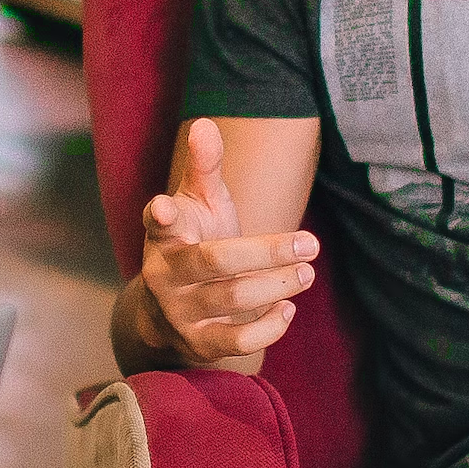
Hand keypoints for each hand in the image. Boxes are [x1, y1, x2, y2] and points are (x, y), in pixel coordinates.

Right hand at [133, 118, 318, 374]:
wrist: (167, 311)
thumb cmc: (193, 242)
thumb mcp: (196, 204)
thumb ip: (204, 167)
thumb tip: (205, 123)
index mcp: (163, 235)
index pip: (157, 222)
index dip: (160, 215)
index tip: (164, 207)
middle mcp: (165, 275)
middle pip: (215, 262)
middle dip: (266, 252)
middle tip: (311, 243)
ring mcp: (180, 312)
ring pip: (232, 299)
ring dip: (277, 285)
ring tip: (307, 272)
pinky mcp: (199, 344)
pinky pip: (238, 342)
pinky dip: (269, 326)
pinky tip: (288, 307)